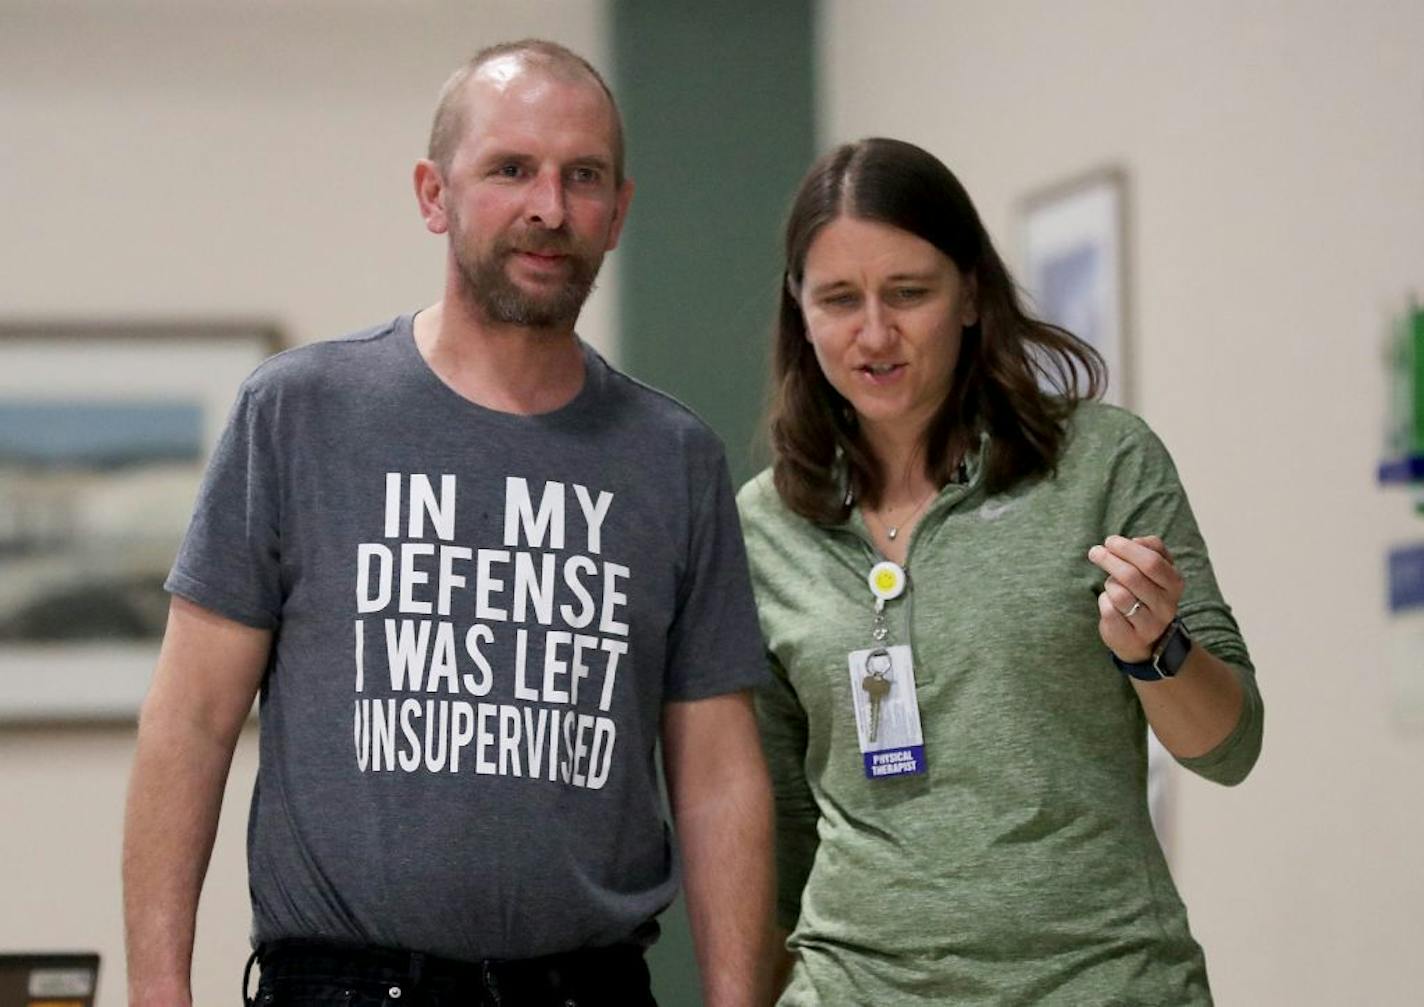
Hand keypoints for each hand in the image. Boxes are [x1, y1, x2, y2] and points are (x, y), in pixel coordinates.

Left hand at [1087, 535, 1183, 662]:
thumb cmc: (1146, 593)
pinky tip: (1109, 602)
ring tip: (1110, 584)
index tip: (1110, 541)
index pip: (1152, 561)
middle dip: (1110, 560)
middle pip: (1132, 576)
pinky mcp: (1130, 637)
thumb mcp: (1155, 570)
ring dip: (1109, 584)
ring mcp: (1150, 624)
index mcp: (1174, 583)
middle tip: (1095, 552)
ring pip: (1119, 595)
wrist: (1147, 638)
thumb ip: (1150, 549)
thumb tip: (1134, 541)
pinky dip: (1104, 601)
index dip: (1128, 549)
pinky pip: (1109, 611)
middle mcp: (1166, 605)